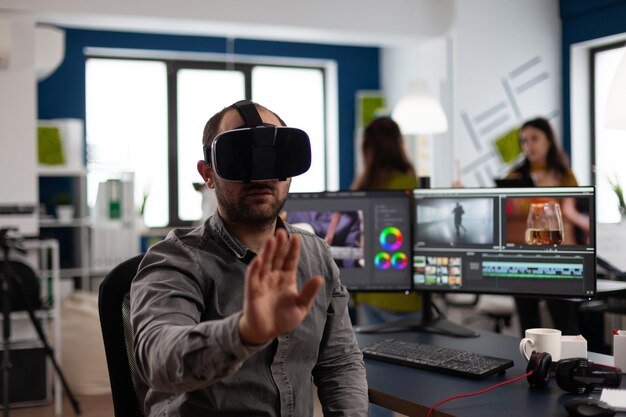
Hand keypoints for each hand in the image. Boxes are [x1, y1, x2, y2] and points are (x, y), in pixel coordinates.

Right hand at [238, 229, 323, 344]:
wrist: (266, 332)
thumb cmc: (283, 319)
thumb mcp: (301, 307)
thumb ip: (308, 293)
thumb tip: (320, 278)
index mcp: (287, 278)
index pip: (290, 260)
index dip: (293, 249)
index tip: (296, 238)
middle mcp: (274, 276)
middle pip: (277, 257)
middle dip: (280, 245)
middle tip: (282, 232)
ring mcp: (262, 282)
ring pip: (265, 262)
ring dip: (268, 251)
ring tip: (272, 239)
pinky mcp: (252, 290)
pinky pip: (253, 276)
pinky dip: (255, 267)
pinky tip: (259, 258)